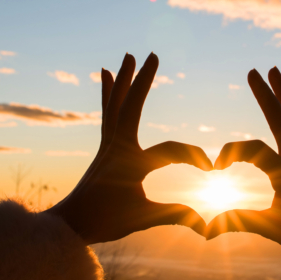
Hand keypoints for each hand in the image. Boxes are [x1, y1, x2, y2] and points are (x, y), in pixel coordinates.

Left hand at [48, 52, 212, 243]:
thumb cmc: (104, 222)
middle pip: (131, 106)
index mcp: (130, 163)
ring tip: (127, 56)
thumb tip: (208, 226)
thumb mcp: (142, 219)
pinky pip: (107, 113)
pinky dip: (109, 93)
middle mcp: (117, 147)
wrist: (68, 225)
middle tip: (152, 54)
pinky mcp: (104, 147)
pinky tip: (107, 76)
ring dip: (124, 79)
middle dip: (143, 81)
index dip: (195, 157)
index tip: (212, 169)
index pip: (170, 151)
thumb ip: (175, 216)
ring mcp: (108, 145)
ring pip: (116, 104)